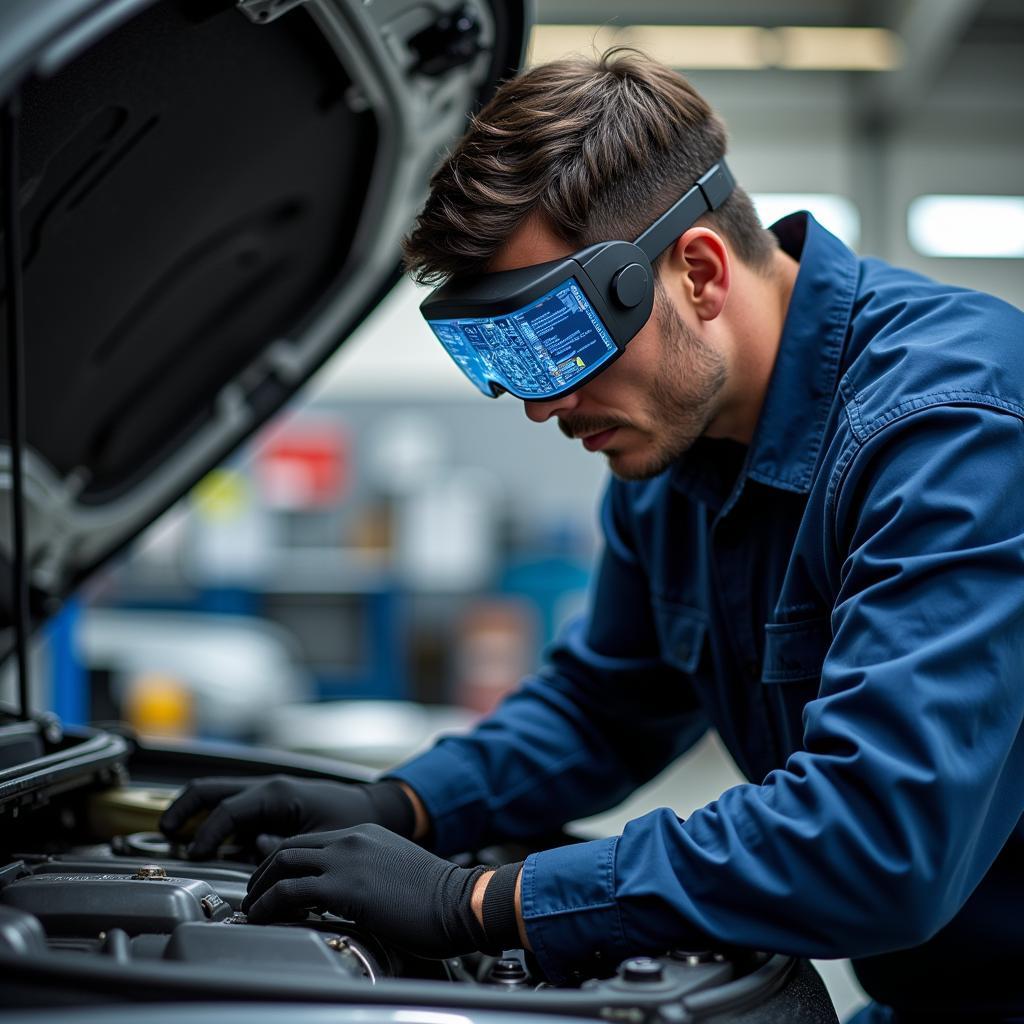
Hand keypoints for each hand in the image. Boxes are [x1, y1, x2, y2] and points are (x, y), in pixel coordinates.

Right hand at [159, 775, 414, 859]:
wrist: (379, 809)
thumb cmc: (353, 821)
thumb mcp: (319, 840)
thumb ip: (283, 852)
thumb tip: (253, 861)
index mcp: (277, 792)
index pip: (227, 811)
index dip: (206, 835)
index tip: (195, 856)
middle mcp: (268, 786)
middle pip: (211, 789)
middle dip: (183, 808)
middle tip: (164, 832)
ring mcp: (268, 793)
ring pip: (218, 795)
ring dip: (196, 813)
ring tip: (177, 837)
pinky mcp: (272, 804)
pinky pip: (234, 808)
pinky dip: (215, 820)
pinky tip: (211, 844)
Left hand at [241, 823, 490, 957]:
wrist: (461, 901)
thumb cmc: (436, 898)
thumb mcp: (393, 872)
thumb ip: (365, 873)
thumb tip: (341, 897)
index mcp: (364, 833)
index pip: (308, 841)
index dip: (282, 862)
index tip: (271, 884)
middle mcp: (351, 838)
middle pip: (288, 847)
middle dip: (263, 873)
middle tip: (253, 896)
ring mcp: (346, 859)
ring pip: (282, 863)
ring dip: (259, 889)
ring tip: (251, 909)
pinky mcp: (344, 886)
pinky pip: (289, 892)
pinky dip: (268, 905)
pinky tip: (262, 918)